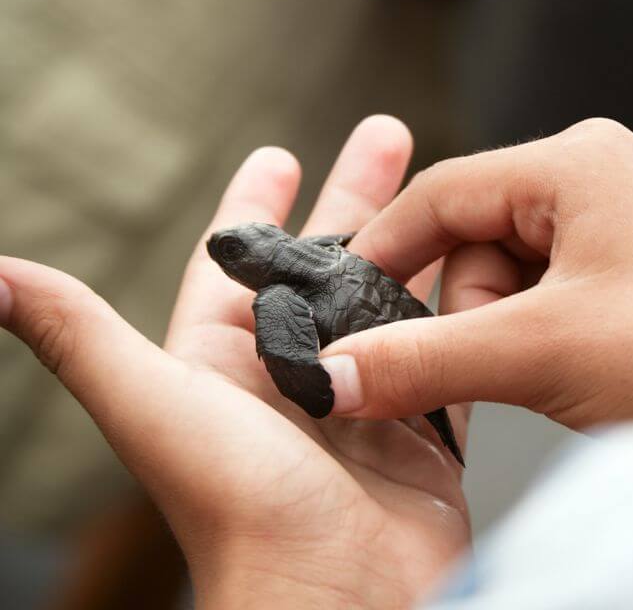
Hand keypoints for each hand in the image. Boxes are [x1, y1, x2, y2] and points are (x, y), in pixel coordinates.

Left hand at [0, 117, 469, 608]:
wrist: (337, 597)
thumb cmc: (242, 512)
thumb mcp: (156, 405)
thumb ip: (81, 336)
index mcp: (226, 363)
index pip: (240, 261)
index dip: (256, 202)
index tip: (277, 154)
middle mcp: (296, 375)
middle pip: (329, 263)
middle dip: (359, 197)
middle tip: (389, 138)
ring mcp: (364, 397)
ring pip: (394, 298)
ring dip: (418, 243)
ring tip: (452, 194)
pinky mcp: (420, 424)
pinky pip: (445, 348)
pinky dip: (461, 309)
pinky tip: (483, 270)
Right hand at [314, 119, 632, 471]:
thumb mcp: (543, 353)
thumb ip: (423, 360)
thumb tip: (333, 373)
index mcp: (583, 159)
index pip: (444, 192)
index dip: (386, 251)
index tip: (351, 308)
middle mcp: (620, 166)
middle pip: (487, 231)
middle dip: (477, 307)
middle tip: (505, 366)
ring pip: (533, 263)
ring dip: (521, 324)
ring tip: (564, 372)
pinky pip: (581, 281)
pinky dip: (563, 326)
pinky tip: (596, 365)